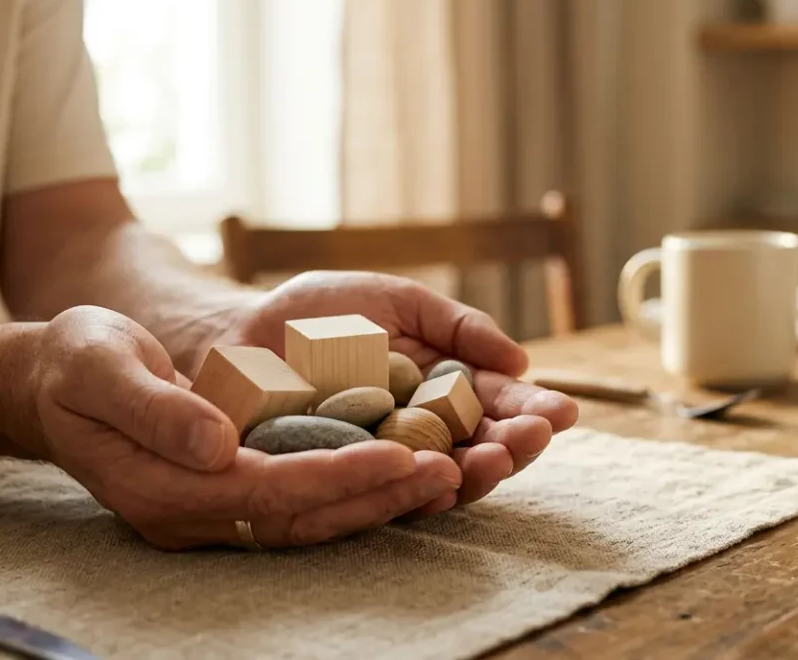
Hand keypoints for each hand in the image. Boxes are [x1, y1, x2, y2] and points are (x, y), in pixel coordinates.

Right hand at [14, 306, 460, 549]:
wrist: (51, 382)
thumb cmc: (75, 362)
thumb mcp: (102, 367)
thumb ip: (155, 408)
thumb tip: (218, 443)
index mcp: (162, 488)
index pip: (266, 490)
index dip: (335, 474)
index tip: (399, 451)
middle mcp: (191, 515)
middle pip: (301, 517)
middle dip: (376, 496)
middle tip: (450, 470)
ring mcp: (209, 513)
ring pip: (308, 520)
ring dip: (376, 501)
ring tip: (445, 475)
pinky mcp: (227, 496)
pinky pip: (300, 506)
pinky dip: (352, 493)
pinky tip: (401, 472)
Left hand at [210, 271, 578, 512]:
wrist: (235, 335)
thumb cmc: (318, 313)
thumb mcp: (398, 301)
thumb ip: (458, 325)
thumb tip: (520, 361)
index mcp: (444, 388)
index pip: (500, 406)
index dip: (534, 412)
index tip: (562, 413)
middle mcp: (423, 433)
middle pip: (484, 451)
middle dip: (515, 449)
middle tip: (530, 439)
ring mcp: (385, 463)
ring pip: (445, 481)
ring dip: (477, 477)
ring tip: (493, 461)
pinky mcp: (345, 485)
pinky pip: (385, 498)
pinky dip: (415, 494)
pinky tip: (439, 484)